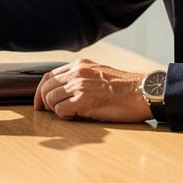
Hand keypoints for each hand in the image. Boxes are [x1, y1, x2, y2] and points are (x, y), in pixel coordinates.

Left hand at [33, 59, 150, 122]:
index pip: (48, 76)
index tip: (40, 103)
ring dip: (56, 110)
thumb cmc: (125, 88)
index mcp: (80, 65)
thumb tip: (63, 90)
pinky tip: (76, 116)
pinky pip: (61, 110)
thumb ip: (81, 77)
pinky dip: (65, 116)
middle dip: (44, 102)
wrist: (142, 92)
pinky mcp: (84, 100)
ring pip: (51, 99)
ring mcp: (80, 86)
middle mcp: (77, 73)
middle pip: (46, 87)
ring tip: (71, 113)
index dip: (40, 91)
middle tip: (52, 112)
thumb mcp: (99, 73)